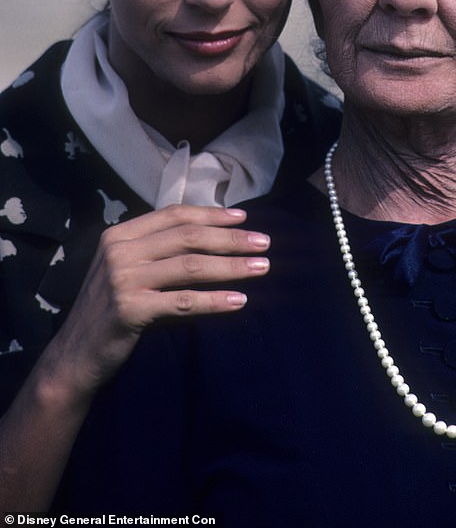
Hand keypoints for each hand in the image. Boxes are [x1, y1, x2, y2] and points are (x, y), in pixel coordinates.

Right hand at [43, 204, 269, 398]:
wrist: (74, 357)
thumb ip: (157, 250)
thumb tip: (212, 234)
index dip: (212, 214)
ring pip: (190, 266)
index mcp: (120, 234)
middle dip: (231, 238)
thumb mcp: (126, 270)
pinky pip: (182, 301)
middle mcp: (120, 251)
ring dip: (232, 266)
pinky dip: (214, 300)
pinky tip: (239, 301)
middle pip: (188, 237)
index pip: (174, 215)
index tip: (244, 218)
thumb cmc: (109, 312)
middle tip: (264, 243)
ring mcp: (122, 279)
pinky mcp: (129, 309)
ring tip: (261, 268)